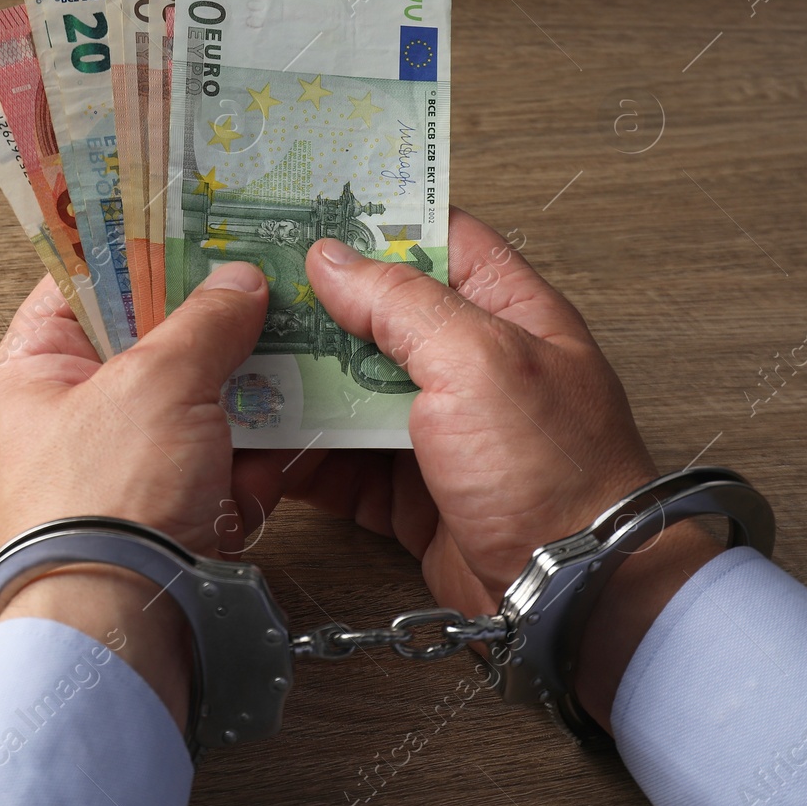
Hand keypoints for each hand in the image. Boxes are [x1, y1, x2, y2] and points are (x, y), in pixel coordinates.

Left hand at [0, 264, 323, 726]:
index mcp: (32, 375)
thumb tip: (236, 282)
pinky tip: (306, 414)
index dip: (134, 246)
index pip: (79, 285)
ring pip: (200, 401)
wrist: (127, 622)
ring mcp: (130, 470)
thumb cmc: (101, 505)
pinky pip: (228, 461)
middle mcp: (73, 420)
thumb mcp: (154, 381)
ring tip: (301, 334)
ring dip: (252, 377)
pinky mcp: (179, 514)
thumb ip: (202, 320)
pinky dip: (266, 445)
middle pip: (151, 341)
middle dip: (214, 314)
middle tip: (262, 271)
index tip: (188, 213)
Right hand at [297, 209, 720, 728]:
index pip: (435, 240)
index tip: (305, 208)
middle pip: (375, 317)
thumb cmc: (556, 474)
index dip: (373, 221)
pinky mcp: (407, 490)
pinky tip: (259, 440)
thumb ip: (401, 303)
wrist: (569, 596)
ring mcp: (436, 430)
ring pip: (347, 389)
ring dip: (296, 381)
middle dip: (312, 306)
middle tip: (248, 289)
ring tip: (237, 362)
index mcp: (504, 313)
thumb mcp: (479, 360)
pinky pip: (339, 460)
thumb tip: (333, 260)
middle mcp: (469, 366)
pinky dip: (299, 452)